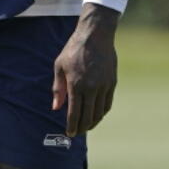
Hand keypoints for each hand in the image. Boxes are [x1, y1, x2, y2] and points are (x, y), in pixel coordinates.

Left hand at [52, 4, 118, 136]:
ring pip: (99, 112)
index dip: (71, 126)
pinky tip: (97, 114)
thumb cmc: (74, 49)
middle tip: (77, 132)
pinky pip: (108, 103)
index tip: (69, 133)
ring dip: (93, 122)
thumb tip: (56, 107)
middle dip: (82, 128)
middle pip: (88, 116)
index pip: (74, 113)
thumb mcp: (59, 66)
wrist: (95, 35)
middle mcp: (91, 88)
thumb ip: (57, 88)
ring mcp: (103, 86)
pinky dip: (102, 112)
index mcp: (75, 84)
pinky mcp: (112, 82)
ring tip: (87, 126)